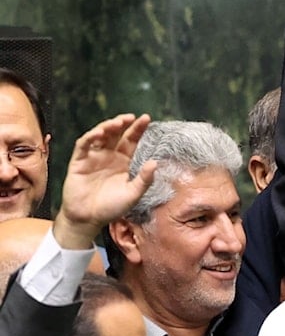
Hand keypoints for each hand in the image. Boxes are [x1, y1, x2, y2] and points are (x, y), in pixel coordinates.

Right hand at [53, 114, 155, 249]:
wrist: (89, 219)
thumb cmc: (111, 207)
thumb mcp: (133, 194)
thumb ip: (144, 179)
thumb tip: (155, 163)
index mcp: (123, 161)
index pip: (131, 140)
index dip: (137, 129)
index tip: (146, 118)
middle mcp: (109, 156)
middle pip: (116, 134)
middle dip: (123, 123)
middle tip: (131, 117)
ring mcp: (93, 157)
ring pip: (100, 136)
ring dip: (108, 127)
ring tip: (117, 123)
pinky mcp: (78, 162)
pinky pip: (83, 145)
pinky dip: (90, 137)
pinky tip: (99, 133)